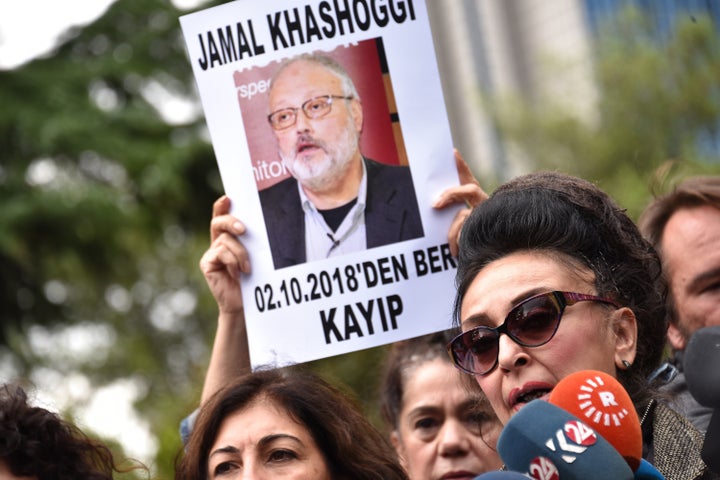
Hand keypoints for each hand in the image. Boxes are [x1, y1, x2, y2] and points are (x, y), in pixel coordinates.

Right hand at [199, 196, 249, 314]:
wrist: (244, 303)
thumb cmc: (254, 278)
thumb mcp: (256, 256)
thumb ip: (252, 241)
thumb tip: (260, 226)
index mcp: (229, 237)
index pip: (223, 216)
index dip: (222, 206)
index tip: (228, 198)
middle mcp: (218, 242)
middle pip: (218, 222)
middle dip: (231, 221)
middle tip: (243, 229)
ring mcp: (211, 253)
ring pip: (225, 240)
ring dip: (240, 253)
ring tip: (248, 268)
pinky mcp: (207, 263)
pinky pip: (220, 253)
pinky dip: (233, 261)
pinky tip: (239, 272)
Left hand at [433, 149, 487, 256]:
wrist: (492, 261)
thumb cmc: (472, 243)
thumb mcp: (459, 226)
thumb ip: (451, 215)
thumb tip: (434, 207)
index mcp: (476, 200)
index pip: (468, 179)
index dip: (461, 166)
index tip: (452, 152)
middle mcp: (485, 205)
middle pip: (469, 190)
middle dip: (451, 194)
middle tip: (435, 204)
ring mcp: (488, 216)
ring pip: (465, 216)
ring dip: (453, 233)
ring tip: (450, 249)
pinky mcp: (487, 230)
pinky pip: (467, 234)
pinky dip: (458, 244)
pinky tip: (455, 254)